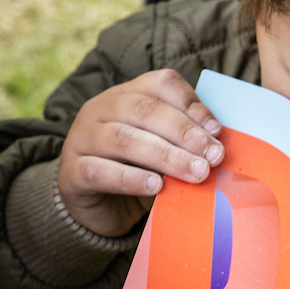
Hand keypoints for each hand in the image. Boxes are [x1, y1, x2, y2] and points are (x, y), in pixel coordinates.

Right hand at [57, 69, 223, 238]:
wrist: (94, 205)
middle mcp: (99, 109)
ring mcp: (81, 138)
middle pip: (143, 110)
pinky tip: (157, 187)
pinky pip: (101, 171)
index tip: (216, 130)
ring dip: (166, 156)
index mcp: (124, 94)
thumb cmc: (134, 170)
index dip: (190, 103)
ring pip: (123, 139)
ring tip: (196, 173)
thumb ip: (181, 140)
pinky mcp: (72, 172)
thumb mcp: (159, 147)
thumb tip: (218, 144)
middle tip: (213, 156)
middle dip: (184, 132)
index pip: (159, 83)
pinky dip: (131, 179)